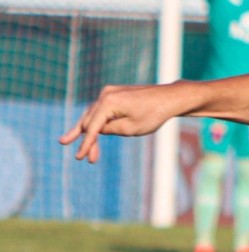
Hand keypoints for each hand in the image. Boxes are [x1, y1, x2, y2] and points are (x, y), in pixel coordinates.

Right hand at [59, 83, 195, 163]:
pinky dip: (97, 121)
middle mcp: (106, 94)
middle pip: (90, 121)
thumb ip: (110, 129)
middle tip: (87, 159)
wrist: (171, 97)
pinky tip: (84, 131)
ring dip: (89, 132)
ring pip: (93, 115)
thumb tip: (96, 129)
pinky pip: (101, 110)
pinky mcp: (115, 93)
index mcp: (109, 101)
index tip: (79, 157)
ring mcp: (110, 92)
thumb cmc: (154, 114)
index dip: (85, 143)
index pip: (92, 127)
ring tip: (75, 145)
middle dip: (89, 140)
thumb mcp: (131, 128)